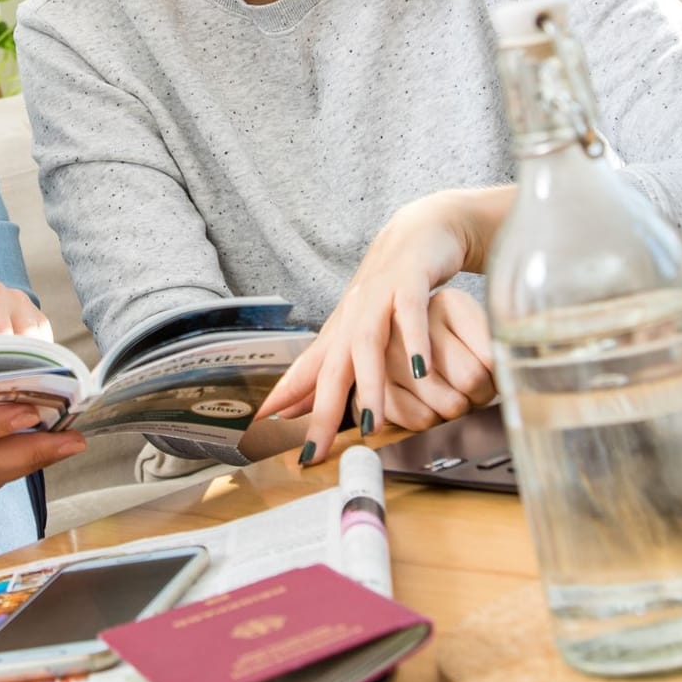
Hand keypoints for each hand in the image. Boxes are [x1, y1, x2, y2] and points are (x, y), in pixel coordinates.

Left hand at [256, 192, 502, 463]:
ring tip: (372, 424)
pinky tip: (420, 369)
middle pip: (333, 367)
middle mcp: (353, 315)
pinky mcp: (411, 280)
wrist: (421, 231)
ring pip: (368, 344)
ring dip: (370, 384)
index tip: (260, 430)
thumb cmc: (389, 287)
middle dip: (323, 411)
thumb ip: (331, 369)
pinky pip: (411, 313)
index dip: (284, 399)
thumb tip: (296, 408)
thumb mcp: (359, 329)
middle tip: (315, 450)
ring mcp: (380, 296)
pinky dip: (415, 342)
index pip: (307, 370)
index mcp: (341, 330)